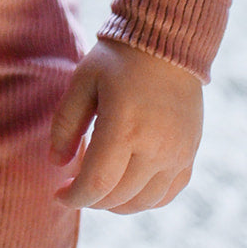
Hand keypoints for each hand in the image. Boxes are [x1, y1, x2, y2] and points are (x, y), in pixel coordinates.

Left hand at [50, 38, 202, 214]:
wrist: (167, 43)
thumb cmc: (118, 60)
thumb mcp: (82, 81)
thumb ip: (66, 124)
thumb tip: (57, 164)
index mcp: (124, 127)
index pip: (97, 184)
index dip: (74, 198)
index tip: (58, 195)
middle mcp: (156, 147)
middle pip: (118, 197)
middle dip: (90, 198)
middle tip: (74, 184)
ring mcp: (177, 154)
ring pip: (143, 202)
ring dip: (115, 203)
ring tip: (98, 185)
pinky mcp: (189, 154)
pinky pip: (166, 194)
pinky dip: (143, 199)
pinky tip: (126, 186)